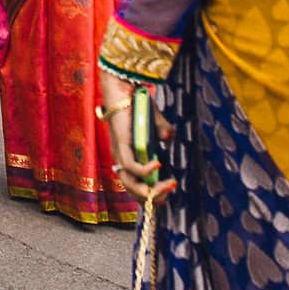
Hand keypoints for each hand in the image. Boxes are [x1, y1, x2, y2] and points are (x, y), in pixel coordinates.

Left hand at [98, 72, 175, 201]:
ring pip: (130, 183)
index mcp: (129, 158)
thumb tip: (167, 138)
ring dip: (149, 190)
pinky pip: (131, 166)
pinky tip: (158, 165)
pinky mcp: (121, 144)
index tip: (166, 196)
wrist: (124, 90)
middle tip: (167, 196)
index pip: (135, 186)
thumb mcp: (155, 122)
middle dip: (151, 199)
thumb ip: (163, 131)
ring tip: (167, 186)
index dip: (149, 196)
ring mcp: (121, 153)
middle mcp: (122, 159)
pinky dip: (145, 170)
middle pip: (132, 190)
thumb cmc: (137, 106)